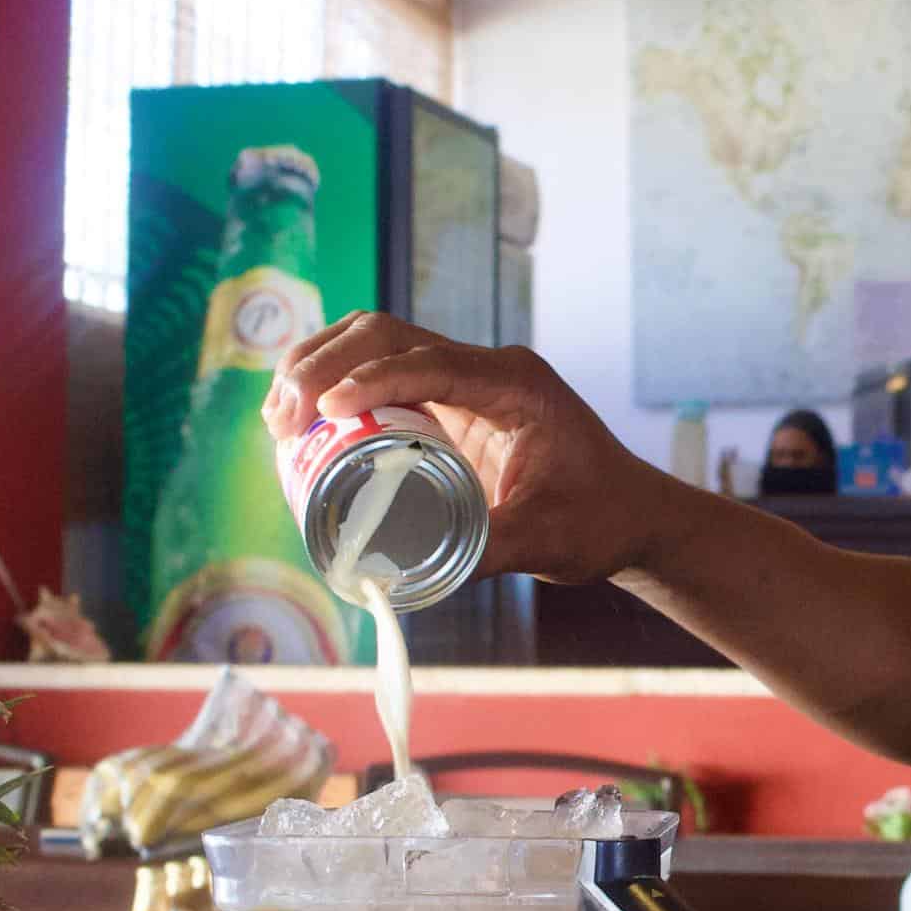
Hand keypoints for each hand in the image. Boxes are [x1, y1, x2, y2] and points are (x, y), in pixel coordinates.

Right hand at [268, 314, 678, 584]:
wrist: (631, 514)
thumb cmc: (600, 520)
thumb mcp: (546, 542)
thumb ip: (483, 551)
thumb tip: (394, 577)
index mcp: (515, 384)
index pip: (429, 361)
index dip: (370, 379)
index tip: (323, 411)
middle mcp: (486, 368)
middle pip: (386, 333)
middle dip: (324, 365)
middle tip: (283, 420)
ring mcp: (464, 380)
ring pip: (375, 343)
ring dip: (319, 368)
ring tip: (279, 419)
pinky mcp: (447, 403)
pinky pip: (381, 376)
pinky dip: (336, 388)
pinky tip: (302, 423)